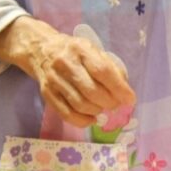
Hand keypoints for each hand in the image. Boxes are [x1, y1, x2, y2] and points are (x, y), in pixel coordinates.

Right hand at [0, 17, 135, 126]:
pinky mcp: (46, 94)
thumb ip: (110, 68)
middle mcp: (65, 63)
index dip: (119, 88)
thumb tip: (124, 92)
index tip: (130, 99)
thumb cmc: (74, 52)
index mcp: (81, 49)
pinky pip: (67, 114)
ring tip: (103, 108)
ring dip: (97, 111)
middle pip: (92, 91)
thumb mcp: (93, 51)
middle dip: (110, 103)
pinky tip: (91, 118)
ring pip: (81, 105)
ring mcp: (54, 80)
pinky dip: (83, 121)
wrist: (40, 49)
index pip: (102, 71)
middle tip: (116, 104)